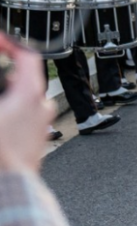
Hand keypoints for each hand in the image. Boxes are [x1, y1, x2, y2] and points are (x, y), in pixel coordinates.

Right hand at [0, 34, 54, 173]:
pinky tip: (1, 117)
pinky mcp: (38, 134)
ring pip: (26, 95)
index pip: (28, 56)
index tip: (1, 41)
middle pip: (26, 76)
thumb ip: (1, 87)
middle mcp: (41, 105)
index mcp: (29, 94)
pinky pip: (27, 112)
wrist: (10, 183)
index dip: (11, 44)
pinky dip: (13, 107)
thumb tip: (2, 82)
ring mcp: (42, 121)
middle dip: (6, 71)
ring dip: (9, 91)